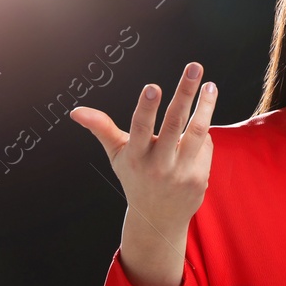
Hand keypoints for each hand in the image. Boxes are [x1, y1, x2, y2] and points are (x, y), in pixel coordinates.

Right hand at [70, 63, 217, 285]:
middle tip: (195, 67)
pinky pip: (204, 147)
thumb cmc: (136, 178)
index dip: (146, 107)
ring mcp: (180, 172)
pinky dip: (202, 134)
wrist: (158, 219)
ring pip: (196, 133)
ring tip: (210, 85)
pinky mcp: (198, 178)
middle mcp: (157, 164)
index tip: (153, 86)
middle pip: (173, 124)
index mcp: (135, 155)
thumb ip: (101, 128)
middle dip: (185, 93)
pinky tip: (199, 124)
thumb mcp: (117, 155)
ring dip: (205, 107)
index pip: (140, 128)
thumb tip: (76, 111)